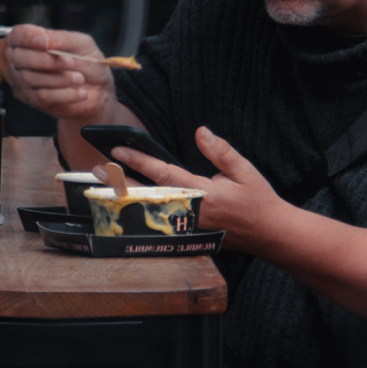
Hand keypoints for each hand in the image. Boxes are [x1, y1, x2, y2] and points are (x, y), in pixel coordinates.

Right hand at [0, 25, 114, 121]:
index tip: (44, 42)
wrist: (99, 88)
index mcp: (31, 40)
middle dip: (45, 60)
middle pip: (17, 58)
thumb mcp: (81, 43)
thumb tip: (44, 38)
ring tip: (79, 78)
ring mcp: (24, 82)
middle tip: (70, 62)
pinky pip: (41, 96)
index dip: (27, 38)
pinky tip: (79, 92)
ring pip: (29, 78)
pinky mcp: (33, 100)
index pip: (16, 35)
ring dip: (59, 78)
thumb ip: (61, 38)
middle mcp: (22, 60)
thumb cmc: (86, 61)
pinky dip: (64, 94)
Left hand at [113, 126, 282, 252]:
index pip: (164, 174)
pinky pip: (158, 225)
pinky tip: (124, 206)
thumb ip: (220, 151)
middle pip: (148, 196)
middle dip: (121, 181)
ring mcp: (187, 227)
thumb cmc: (257, 201)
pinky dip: (139, 214)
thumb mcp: (244, 170)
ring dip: (125, 198)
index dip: (139, 162)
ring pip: (149, 211)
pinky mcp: (188, 236)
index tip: (118, 151)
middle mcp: (190, 213)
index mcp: (203, 194)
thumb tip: (201, 131)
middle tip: (97, 170)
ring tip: (104, 185)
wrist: (269, 234)